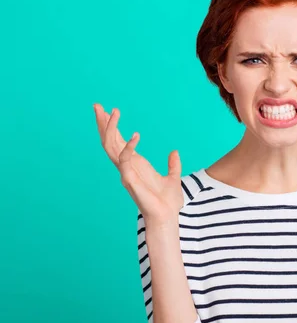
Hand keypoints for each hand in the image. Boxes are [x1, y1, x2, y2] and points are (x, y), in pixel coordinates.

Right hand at [93, 103, 183, 225]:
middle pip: (109, 141)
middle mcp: (127, 167)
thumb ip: (173, 165)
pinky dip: (128, 147)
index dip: (112, 127)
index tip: (108, 111)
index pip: (118, 142)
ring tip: (113, 112)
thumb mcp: (173, 178)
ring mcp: (126, 173)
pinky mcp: (129, 180)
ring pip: (111, 147)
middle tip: (97, 105)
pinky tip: (135, 136)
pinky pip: (125, 160)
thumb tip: (174, 152)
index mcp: (135, 164)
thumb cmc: (168, 202)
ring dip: (110, 129)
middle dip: (102, 123)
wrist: (168, 217)